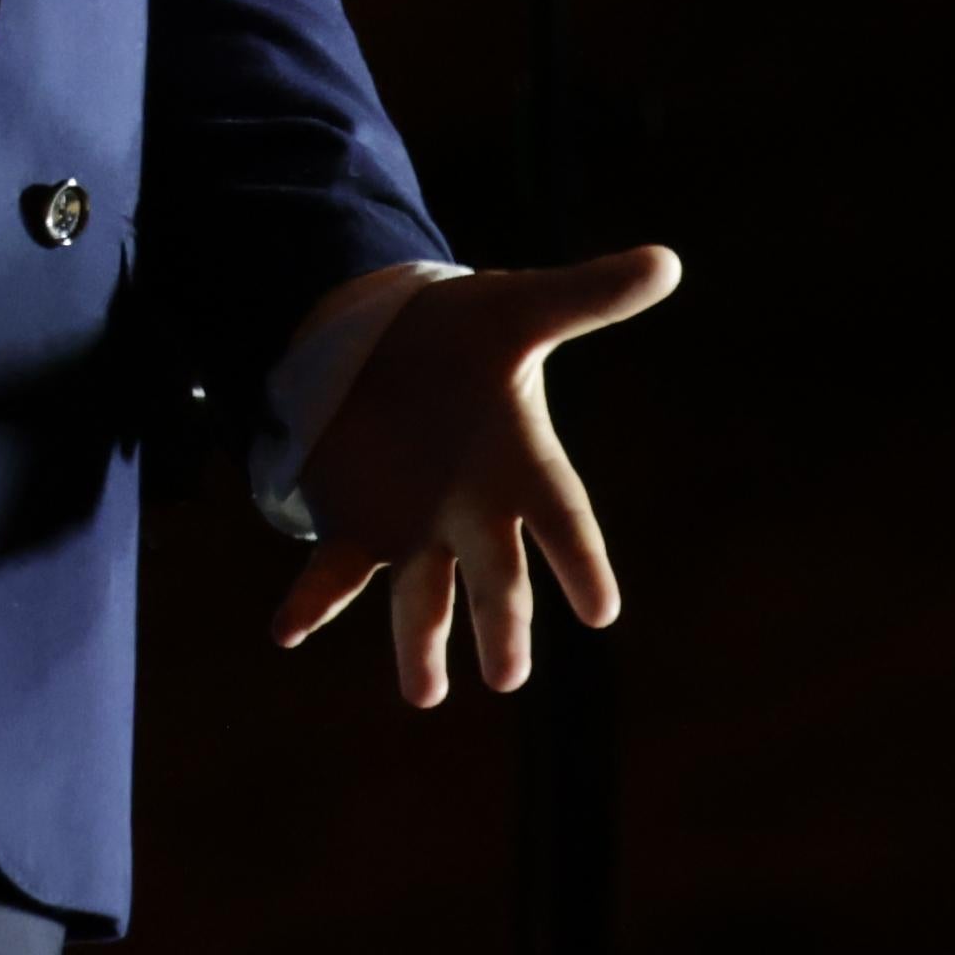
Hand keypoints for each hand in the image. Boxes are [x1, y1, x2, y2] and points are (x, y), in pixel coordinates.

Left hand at [270, 246, 674, 707]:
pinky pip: (334, 572)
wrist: (387, 334)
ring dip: (419, 643)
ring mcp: (415, 525)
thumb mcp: (522, 307)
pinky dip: (312, 601)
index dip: (581, 562)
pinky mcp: (356, 523)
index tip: (601, 610)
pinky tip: (287, 631)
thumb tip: (668, 260)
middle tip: (508, 676)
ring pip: (422, 596)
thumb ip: (588, 295)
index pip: (562, 520)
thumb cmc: (465, 330)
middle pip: (495, 576)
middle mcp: (473, 510)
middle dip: (501, 623)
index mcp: (522, 463)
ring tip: (425, 695)